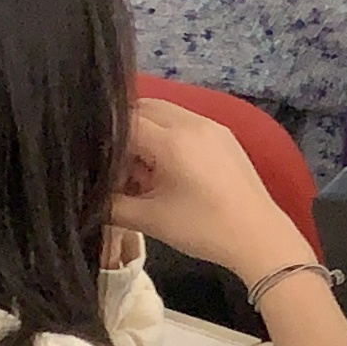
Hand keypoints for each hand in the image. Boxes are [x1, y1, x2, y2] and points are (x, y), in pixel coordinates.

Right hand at [112, 95, 313, 284]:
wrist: (259, 237)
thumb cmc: (203, 229)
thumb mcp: (149, 219)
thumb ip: (111, 204)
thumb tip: (87, 194)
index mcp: (173, 141)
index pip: (125, 122)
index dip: (106, 141)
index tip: (96, 162)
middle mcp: (193, 123)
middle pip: (145, 108)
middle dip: (124, 132)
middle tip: (118, 168)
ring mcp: (212, 126)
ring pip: (166, 114)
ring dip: (147, 134)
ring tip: (143, 174)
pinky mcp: (224, 136)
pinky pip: (186, 123)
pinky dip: (169, 137)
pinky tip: (167, 171)